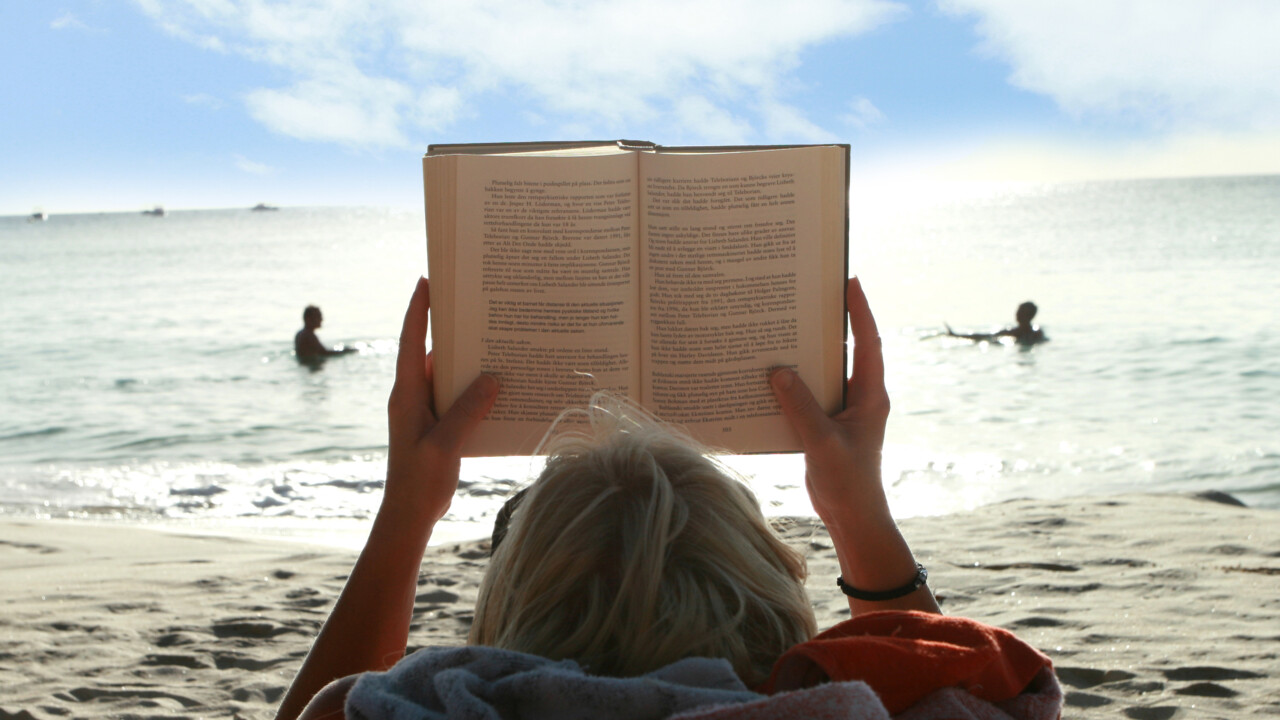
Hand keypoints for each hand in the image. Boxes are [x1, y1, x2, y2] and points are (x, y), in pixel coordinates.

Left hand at [386, 277, 497, 525]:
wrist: (408, 516)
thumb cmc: (419, 481)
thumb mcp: (445, 443)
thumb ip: (466, 409)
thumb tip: (491, 377)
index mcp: (406, 394)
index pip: (410, 342)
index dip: (418, 310)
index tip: (426, 280)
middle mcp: (413, 396)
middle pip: (430, 351)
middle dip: (449, 327)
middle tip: (473, 302)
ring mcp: (424, 411)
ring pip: (446, 374)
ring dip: (466, 359)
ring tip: (493, 337)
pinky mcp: (437, 425)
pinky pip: (456, 396)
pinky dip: (473, 387)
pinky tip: (498, 385)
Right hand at [769, 276, 889, 527]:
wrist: (852, 518)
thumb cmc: (848, 483)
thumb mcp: (823, 443)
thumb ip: (801, 407)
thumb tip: (778, 371)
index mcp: (871, 396)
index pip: (868, 343)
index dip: (860, 311)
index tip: (850, 281)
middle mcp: (860, 398)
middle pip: (846, 351)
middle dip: (828, 324)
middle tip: (807, 295)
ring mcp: (843, 411)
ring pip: (824, 372)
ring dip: (805, 354)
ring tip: (781, 328)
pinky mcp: (826, 425)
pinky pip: (808, 395)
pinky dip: (791, 384)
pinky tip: (767, 376)